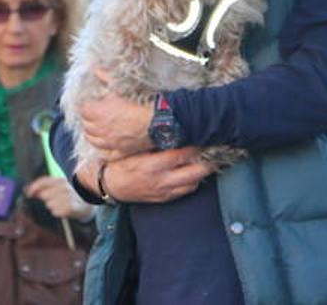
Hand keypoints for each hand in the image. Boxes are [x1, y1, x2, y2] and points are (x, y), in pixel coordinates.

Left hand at [26, 175, 94, 220]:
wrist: (87, 205)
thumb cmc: (69, 196)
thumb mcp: (58, 188)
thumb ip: (44, 188)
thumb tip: (29, 190)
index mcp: (61, 180)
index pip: (44, 181)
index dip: (34, 187)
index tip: (28, 194)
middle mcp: (65, 187)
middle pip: (44, 195)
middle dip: (45, 199)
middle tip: (53, 200)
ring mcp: (69, 197)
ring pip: (49, 204)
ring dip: (52, 206)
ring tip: (60, 205)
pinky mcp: (71, 207)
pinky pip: (55, 212)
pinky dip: (57, 212)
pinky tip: (63, 210)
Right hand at [75, 149, 212, 204]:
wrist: (110, 185)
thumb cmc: (120, 162)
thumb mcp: (133, 148)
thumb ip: (152, 140)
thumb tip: (170, 127)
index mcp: (154, 165)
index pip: (183, 154)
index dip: (196, 145)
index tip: (205, 136)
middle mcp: (162, 180)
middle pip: (194, 171)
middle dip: (208, 161)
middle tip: (216, 150)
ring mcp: (164, 191)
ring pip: (193, 183)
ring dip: (202, 172)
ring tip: (209, 160)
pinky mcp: (164, 198)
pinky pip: (185, 191)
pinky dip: (193, 182)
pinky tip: (195, 173)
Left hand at [79, 69, 152, 159]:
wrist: (155, 123)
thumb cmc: (138, 105)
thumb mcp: (120, 89)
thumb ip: (106, 79)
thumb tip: (96, 70)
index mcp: (98, 112)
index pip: (83, 110)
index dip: (86, 107)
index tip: (91, 105)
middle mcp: (100, 129)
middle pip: (85, 125)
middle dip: (88, 120)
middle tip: (94, 115)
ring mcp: (108, 142)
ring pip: (91, 140)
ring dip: (92, 134)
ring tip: (97, 129)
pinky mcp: (118, 152)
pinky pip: (104, 154)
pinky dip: (103, 150)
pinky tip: (105, 146)